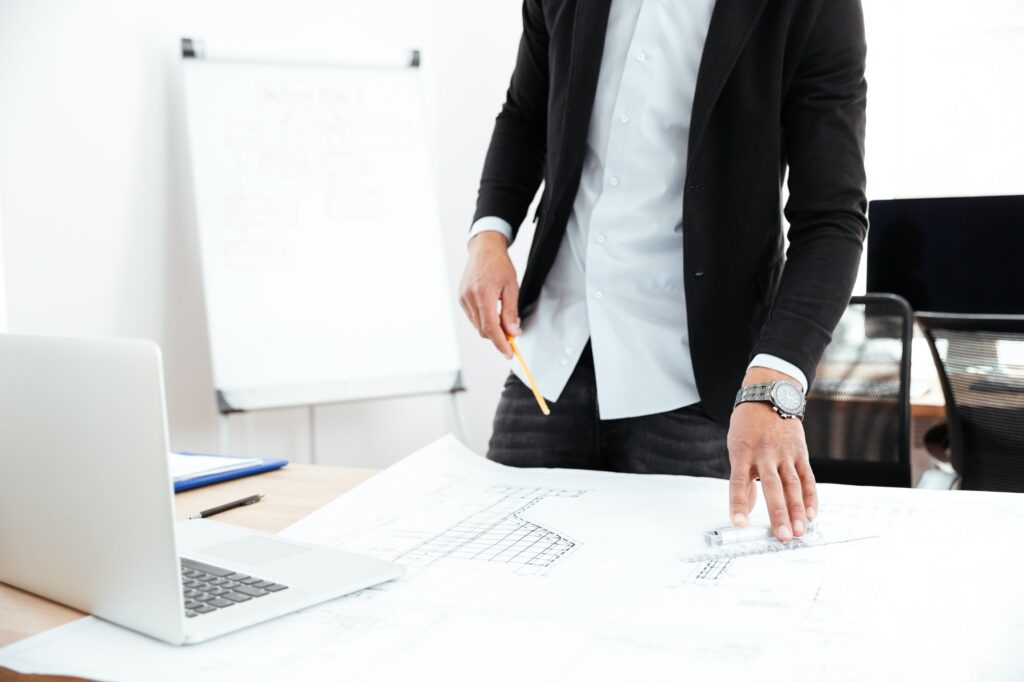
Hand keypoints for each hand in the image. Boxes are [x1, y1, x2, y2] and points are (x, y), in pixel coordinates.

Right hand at [458, 231, 520, 357]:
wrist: (484, 249)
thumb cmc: (500, 265)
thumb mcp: (512, 287)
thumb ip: (511, 312)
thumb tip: (513, 332)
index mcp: (483, 294)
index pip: (490, 328)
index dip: (500, 343)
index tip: (509, 353)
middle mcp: (470, 298)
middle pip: (483, 329)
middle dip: (498, 337)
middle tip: (512, 336)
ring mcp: (463, 298)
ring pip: (477, 325)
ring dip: (491, 329)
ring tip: (504, 321)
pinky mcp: (461, 298)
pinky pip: (473, 317)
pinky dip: (484, 320)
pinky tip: (493, 312)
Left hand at [727, 367, 817, 540]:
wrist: (768, 396)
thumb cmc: (747, 427)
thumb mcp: (737, 448)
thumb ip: (743, 479)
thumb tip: (745, 511)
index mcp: (742, 453)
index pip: (739, 482)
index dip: (739, 504)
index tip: (739, 523)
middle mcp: (764, 454)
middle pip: (771, 486)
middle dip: (777, 513)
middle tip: (781, 536)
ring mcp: (784, 453)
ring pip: (792, 484)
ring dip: (796, 510)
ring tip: (799, 531)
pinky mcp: (800, 452)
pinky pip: (807, 477)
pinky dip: (810, 496)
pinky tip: (811, 513)